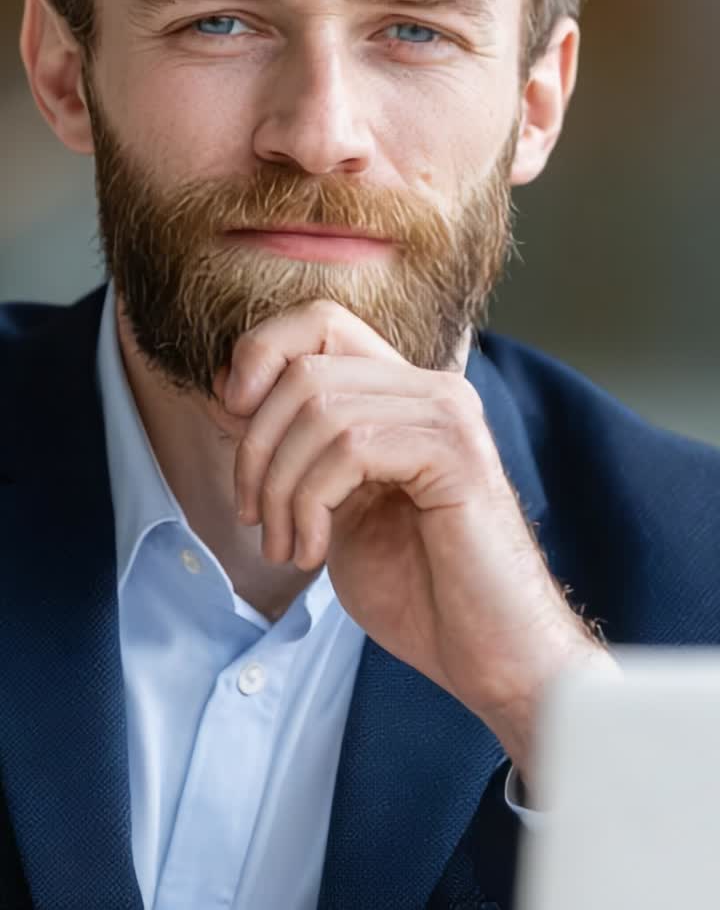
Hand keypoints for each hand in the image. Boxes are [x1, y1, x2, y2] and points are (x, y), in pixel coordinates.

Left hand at [219, 299, 613, 777]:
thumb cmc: (417, 589)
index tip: (230, 419)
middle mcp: (432, 389)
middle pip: (306, 365)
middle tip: (251, 516)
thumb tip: (224, 391)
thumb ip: (293, 445)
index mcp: (404, 393)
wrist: (490, 657)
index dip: (260, 354)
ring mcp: (448, 415)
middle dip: (255, 444)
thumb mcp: (332, 505)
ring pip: (320, 407)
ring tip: (285, 547)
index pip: (320, 320)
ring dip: (278, 488)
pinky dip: (310, 502)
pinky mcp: (456, 454)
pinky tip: (314, 550)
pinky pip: (350, 446)